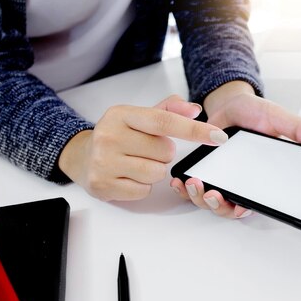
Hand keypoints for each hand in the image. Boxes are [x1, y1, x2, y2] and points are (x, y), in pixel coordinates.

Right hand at [58, 95, 227, 201]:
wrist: (82, 157)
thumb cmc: (118, 135)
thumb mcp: (139, 116)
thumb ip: (168, 110)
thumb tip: (194, 110)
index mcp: (121, 114)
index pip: (165, 121)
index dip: (195, 130)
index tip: (219, 136)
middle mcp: (109, 136)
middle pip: (165, 151)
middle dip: (164, 153)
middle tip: (146, 150)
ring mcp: (103, 162)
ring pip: (156, 173)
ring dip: (154, 170)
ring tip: (137, 163)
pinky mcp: (103, 185)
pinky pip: (143, 190)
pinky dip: (142, 185)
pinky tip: (128, 175)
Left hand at [170, 81, 300, 217]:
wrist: (231, 103)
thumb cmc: (256, 113)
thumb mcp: (279, 118)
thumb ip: (299, 131)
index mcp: (261, 178)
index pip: (257, 202)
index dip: (248, 209)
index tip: (242, 206)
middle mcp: (241, 182)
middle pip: (230, 208)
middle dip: (221, 207)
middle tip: (215, 195)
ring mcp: (221, 179)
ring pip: (210, 202)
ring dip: (201, 198)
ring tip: (196, 185)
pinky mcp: (204, 172)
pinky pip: (193, 189)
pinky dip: (184, 188)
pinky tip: (180, 182)